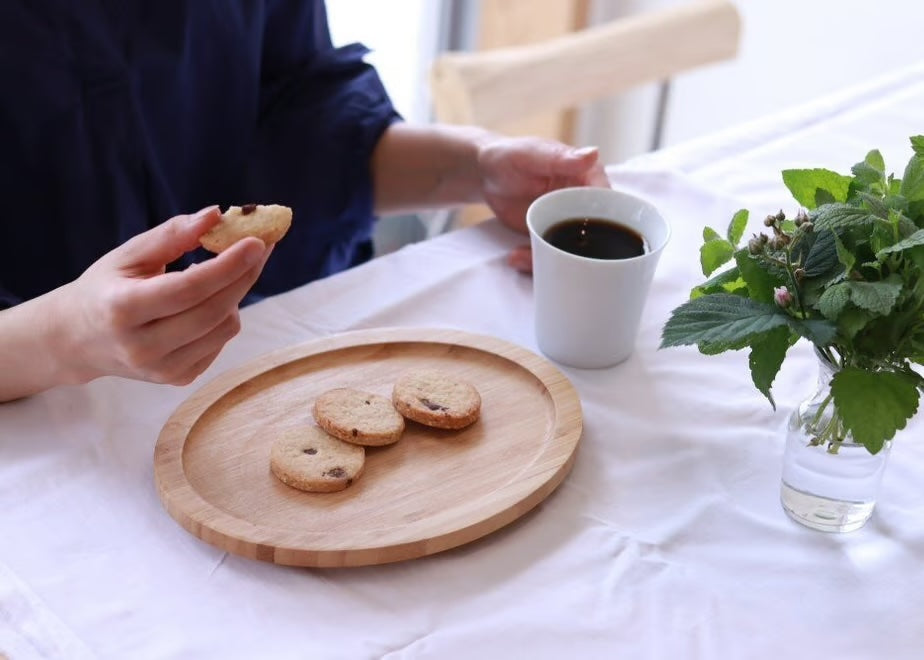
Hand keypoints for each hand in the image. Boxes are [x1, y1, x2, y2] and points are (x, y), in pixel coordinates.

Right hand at [53, 207, 271, 386]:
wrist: (79, 340)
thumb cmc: (106, 288)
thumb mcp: (127, 255)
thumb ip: (171, 235)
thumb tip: (215, 214)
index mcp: (123, 310)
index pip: (188, 289)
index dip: (228, 266)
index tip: (258, 242)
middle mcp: (142, 347)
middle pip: (213, 311)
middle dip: (244, 276)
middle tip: (261, 248)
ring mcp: (162, 370)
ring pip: (225, 328)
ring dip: (233, 295)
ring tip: (215, 275)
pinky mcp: (178, 379)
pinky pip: (221, 342)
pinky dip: (223, 316)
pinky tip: (203, 302)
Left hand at [477, 137, 610, 272]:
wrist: (486, 175)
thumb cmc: (510, 156)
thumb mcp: (532, 155)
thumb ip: (561, 158)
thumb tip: (594, 154)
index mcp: (588, 176)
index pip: (607, 200)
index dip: (605, 219)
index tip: (587, 234)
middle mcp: (583, 201)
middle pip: (595, 231)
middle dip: (581, 250)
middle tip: (556, 256)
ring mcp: (567, 222)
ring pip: (573, 249)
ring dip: (554, 259)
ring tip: (522, 256)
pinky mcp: (550, 237)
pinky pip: (551, 254)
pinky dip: (537, 261)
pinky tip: (515, 257)